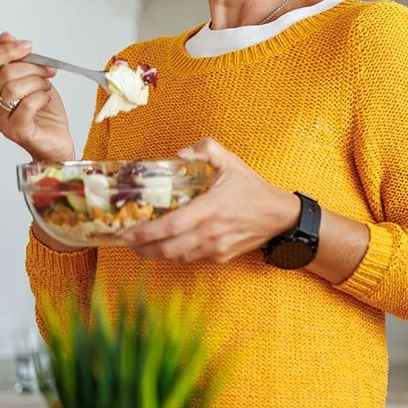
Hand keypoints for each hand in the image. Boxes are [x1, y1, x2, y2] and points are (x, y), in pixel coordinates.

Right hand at [0, 32, 74, 162]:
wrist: (56, 141)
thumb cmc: (45, 113)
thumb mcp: (34, 80)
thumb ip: (19, 61)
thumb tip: (5, 36)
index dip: (6, 50)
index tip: (28, 46)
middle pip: (4, 74)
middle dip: (32, 67)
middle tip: (48, 70)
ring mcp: (1, 120)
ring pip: (13, 88)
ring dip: (37, 82)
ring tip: (47, 87)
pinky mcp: (16, 131)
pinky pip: (26, 105)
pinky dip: (41, 97)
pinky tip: (47, 99)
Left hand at [122, 138, 299, 263]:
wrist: (280, 216)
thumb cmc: (253, 189)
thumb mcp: (232, 162)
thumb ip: (206, 150)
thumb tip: (180, 154)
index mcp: (210, 208)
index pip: (170, 226)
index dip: (145, 233)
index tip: (127, 233)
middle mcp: (211, 232)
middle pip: (167, 249)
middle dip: (142, 249)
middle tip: (127, 243)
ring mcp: (216, 247)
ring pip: (178, 256)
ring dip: (158, 253)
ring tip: (144, 245)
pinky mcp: (222, 257)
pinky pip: (193, 257)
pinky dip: (180, 253)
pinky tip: (174, 244)